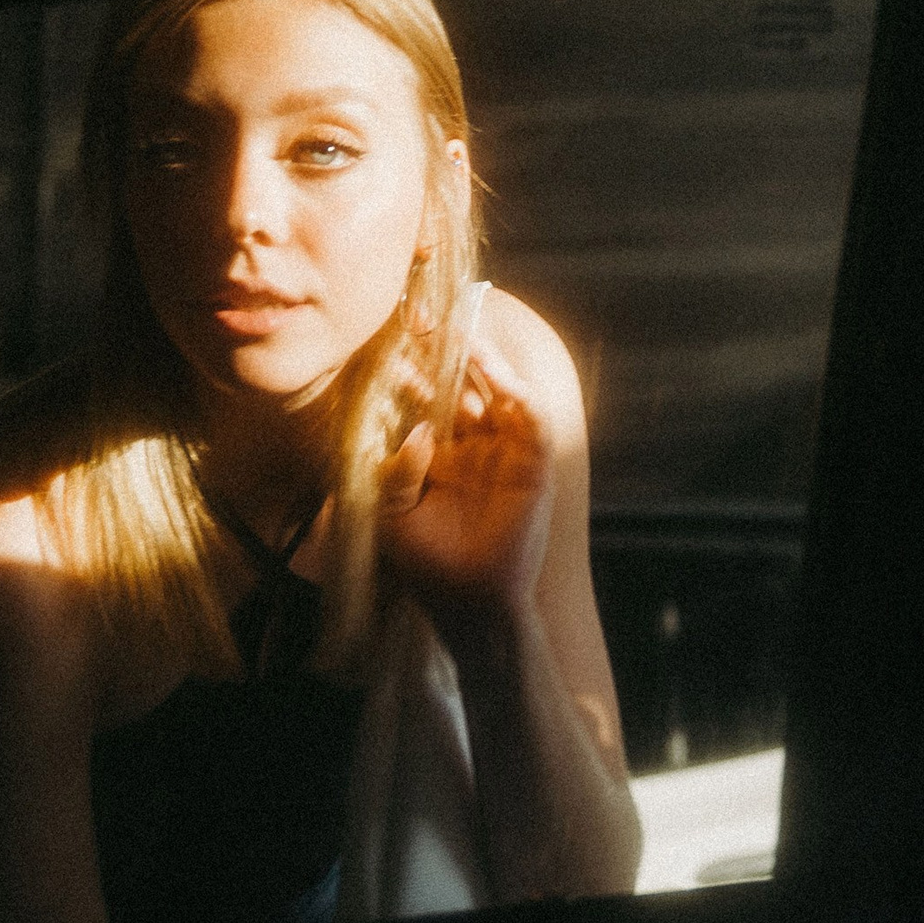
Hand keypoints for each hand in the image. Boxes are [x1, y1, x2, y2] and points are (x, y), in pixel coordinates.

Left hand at [376, 339, 555, 633]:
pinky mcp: (534, 467)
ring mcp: (505, 455)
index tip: (390, 346)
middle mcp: (473, 448)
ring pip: (498, 395)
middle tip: (428, 321)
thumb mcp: (391, 514)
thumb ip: (395, 470)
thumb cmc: (425, 564)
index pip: (427, 402)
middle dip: (449, 356)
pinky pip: (530, 421)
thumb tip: (417, 428)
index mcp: (438, 456)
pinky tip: (498, 375)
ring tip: (464, 335)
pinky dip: (517, 394)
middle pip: (465, 388)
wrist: (467, 601)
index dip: (412, 374)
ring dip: (485, 364)